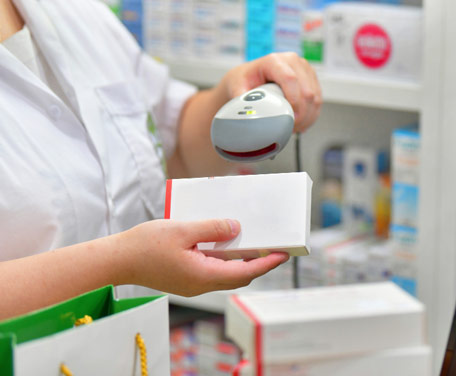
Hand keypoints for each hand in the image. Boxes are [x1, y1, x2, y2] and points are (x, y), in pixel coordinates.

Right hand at [112, 218, 288, 295]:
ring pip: (226, 273)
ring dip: (242, 260)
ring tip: (256, 243)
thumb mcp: (182, 230)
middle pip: (238, 275)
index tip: (283, 253)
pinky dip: (226, 259)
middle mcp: (201, 284)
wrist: (116, 260)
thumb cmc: (145, 245)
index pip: (244, 272)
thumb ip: (212, 228)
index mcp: (203, 275)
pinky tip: (227, 243)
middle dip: (259, 262)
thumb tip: (235, 227)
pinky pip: (213, 269)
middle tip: (275, 247)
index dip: (266, 263)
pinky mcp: (186, 278)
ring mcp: (193, 283)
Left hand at [220, 52, 321, 132]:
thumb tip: (249, 114)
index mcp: (274, 60)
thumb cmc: (244, 81)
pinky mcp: (311, 79)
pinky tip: (302, 124)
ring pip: (315, 98)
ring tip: (294, 128)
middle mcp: (292, 61)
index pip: (290, 79)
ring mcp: (304, 69)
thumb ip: (242, 100)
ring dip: (307, 117)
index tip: (289, 118)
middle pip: (307, 91)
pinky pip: (318, 101)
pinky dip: (311, 116)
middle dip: (301, 115)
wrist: (249, 77)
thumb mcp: (237, 88)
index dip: (293, 100)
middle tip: (290, 129)